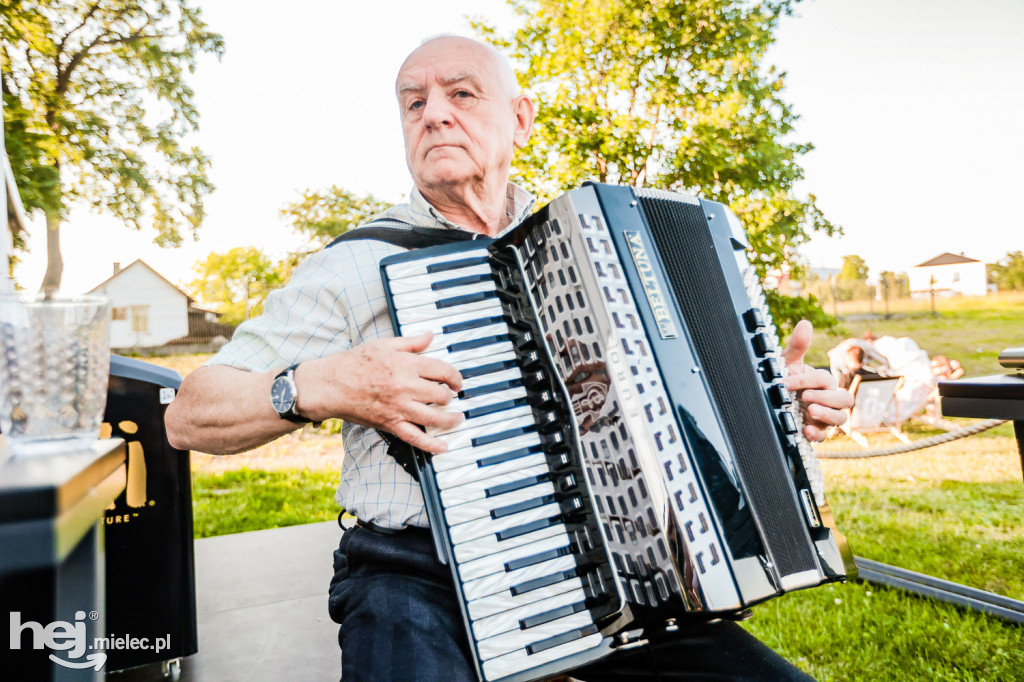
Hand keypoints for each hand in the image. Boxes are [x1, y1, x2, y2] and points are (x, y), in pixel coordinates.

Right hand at [296, 332, 463, 453]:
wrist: (330, 385)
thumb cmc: (353, 363)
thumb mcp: (383, 345)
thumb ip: (410, 343)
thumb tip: (430, 336)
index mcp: (406, 365)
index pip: (442, 371)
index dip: (455, 377)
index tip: (456, 381)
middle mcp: (406, 387)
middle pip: (442, 395)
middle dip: (451, 397)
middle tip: (452, 398)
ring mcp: (399, 408)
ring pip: (435, 417)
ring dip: (451, 419)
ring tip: (457, 418)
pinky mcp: (391, 424)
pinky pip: (416, 438)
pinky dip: (432, 445)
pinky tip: (444, 446)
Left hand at [780, 320, 852, 441]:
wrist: (770, 402)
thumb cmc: (784, 379)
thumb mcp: (787, 364)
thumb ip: (797, 346)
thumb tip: (805, 323)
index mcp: (823, 382)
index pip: (824, 379)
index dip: (807, 380)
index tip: (787, 381)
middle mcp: (828, 400)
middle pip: (845, 399)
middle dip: (827, 398)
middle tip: (806, 397)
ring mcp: (824, 417)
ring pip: (841, 418)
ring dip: (827, 415)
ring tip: (810, 411)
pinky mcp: (816, 431)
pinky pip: (825, 437)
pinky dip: (817, 434)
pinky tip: (805, 429)